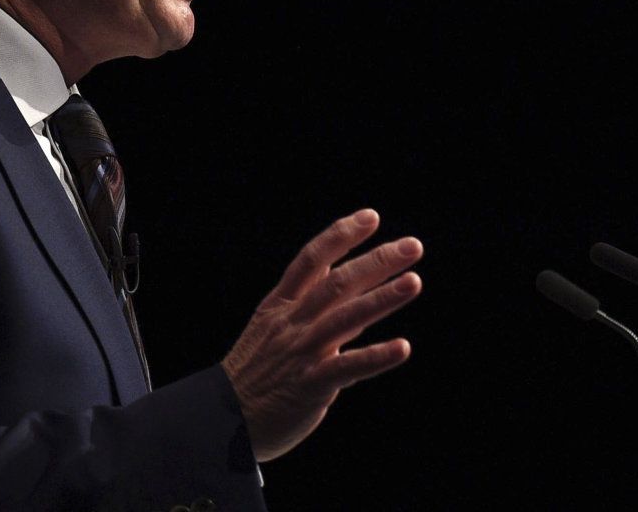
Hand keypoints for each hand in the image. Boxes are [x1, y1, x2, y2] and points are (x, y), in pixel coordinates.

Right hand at [220, 209, 422, 461]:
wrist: (223, 419)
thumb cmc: (255, 373)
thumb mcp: (273, 328)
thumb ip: (313, 306)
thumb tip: (349, 282)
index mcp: (280, 306)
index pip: (311, 260)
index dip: (340, 236)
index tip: (371, 217)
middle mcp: (292, 323)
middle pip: (337, 282)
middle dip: (376, 261)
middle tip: (413, 246)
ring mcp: (302, 352)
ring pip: (346, 317)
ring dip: (382, 298)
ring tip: (413, 282)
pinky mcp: (310, 385)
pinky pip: (347, 368)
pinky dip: (376, 357)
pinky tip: (403, 347)